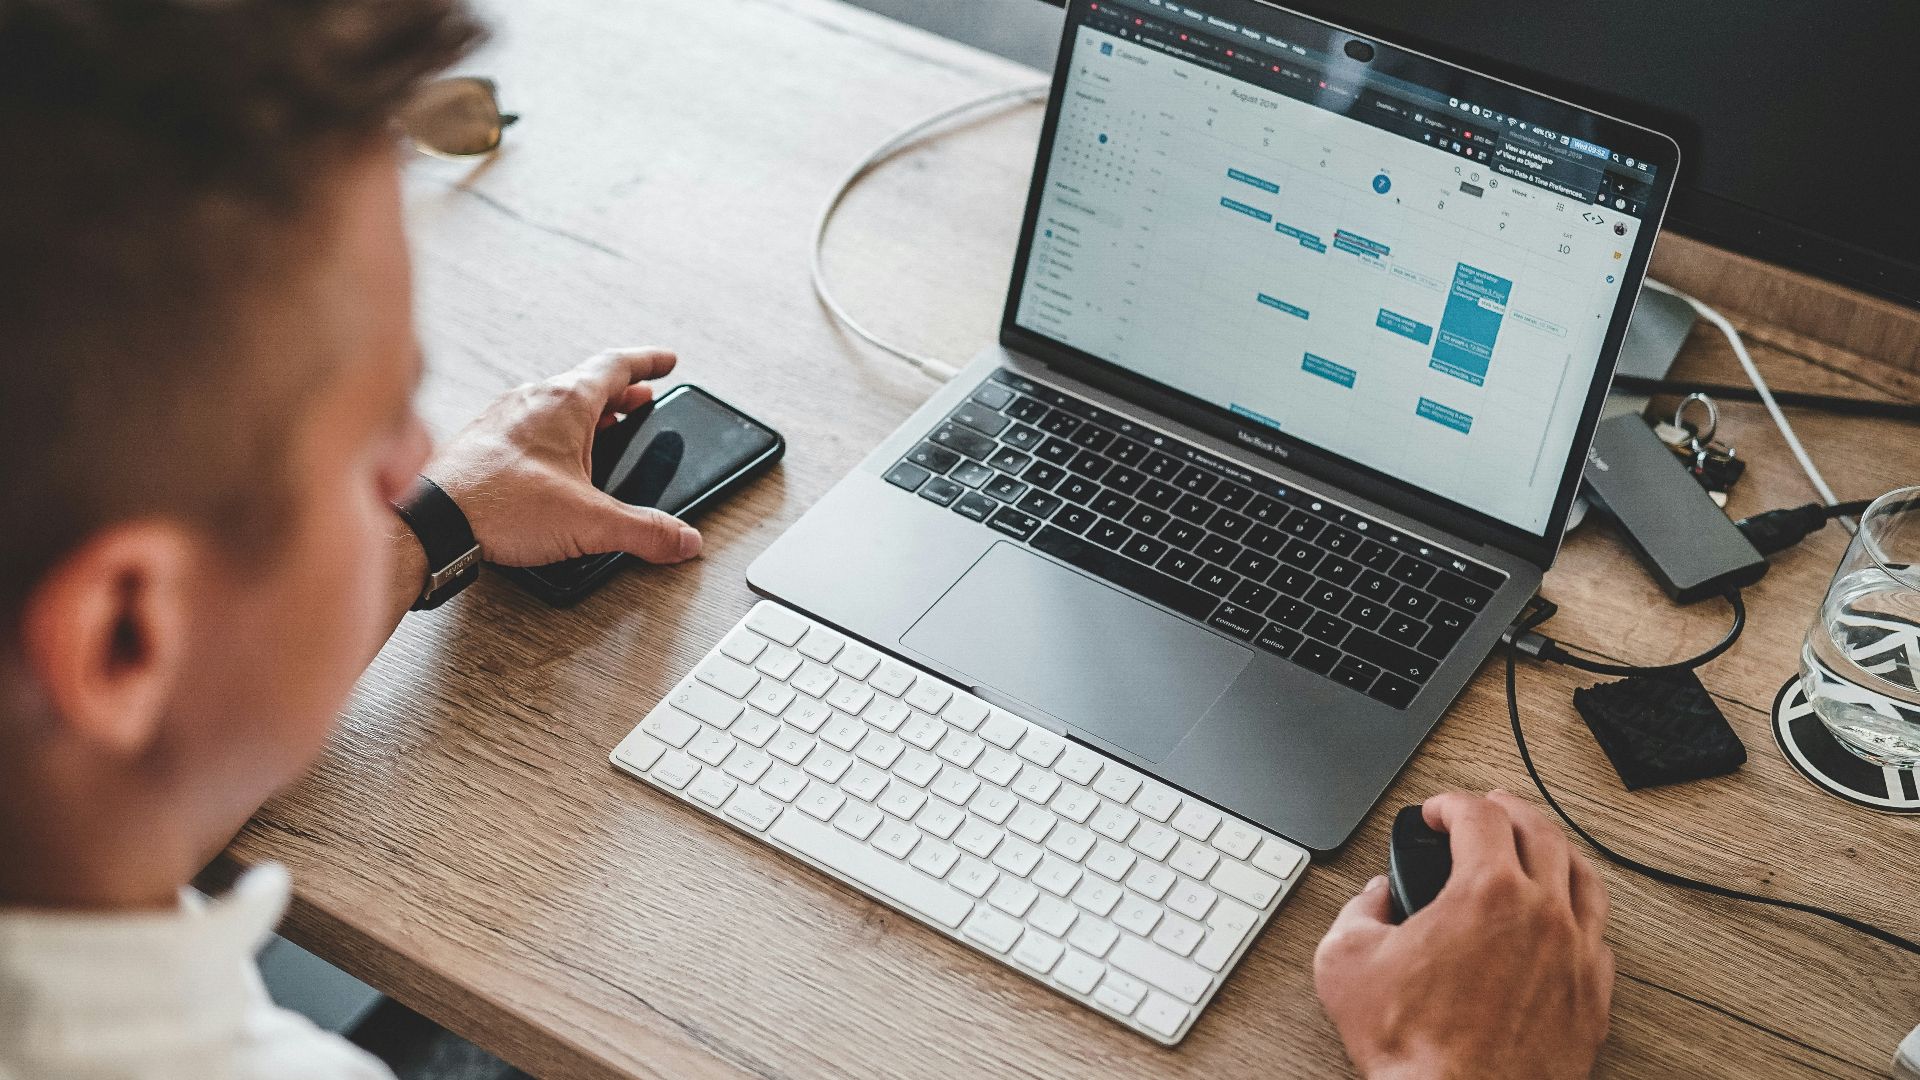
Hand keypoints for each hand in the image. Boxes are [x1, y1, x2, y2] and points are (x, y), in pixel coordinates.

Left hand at [427, 348, 702, 566]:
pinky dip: (555, 430)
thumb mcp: (589, 522)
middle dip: (621, 392)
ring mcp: (505, 417)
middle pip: (588, 382)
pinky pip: (530, 422)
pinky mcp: (484, 439)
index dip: (649, 362)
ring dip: (587, 412)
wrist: (432, 520)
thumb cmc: (498, 505)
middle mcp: (534, 399)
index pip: (618, 365)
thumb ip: (644, 531)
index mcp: (566, 402)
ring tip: (604, 428)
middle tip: (641, 398)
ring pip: (556, 402)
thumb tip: (682, 538)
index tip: (666, 362)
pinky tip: (555, 459)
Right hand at [1314, 791, 1614, 1079]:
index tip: (1437, 811)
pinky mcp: (1593, 999)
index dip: (1451, 802)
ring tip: (1536, 848)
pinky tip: (1562, 918)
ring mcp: (1577, 956)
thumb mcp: (1345, 962)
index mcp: (1486, 893)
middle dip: (1507, 810)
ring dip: (1555, 851)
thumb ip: (1358, 911)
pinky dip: (1578, 912)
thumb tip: (1375, 898)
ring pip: (1583, 878)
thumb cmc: (1415, 1049)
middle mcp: (1543, 914)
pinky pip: (1599, 935)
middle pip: (1540, 831)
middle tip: (1487, 809)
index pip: (1478, 816)